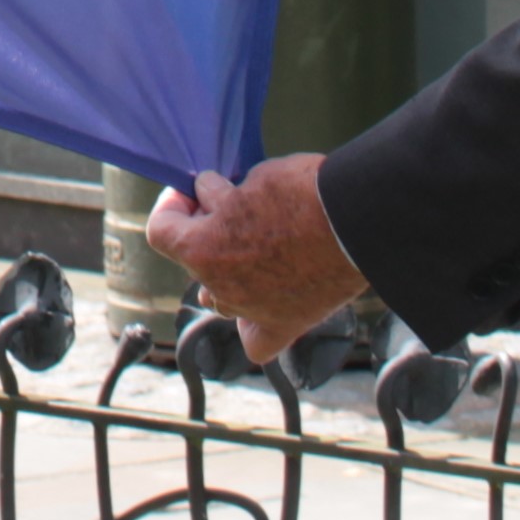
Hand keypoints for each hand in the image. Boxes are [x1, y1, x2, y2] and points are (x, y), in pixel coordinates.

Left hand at [139, 154, 367, 363]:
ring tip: (252, 247)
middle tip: (234, 206)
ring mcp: (250, 310)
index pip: (161, 231)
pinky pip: (255, 341)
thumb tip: (213, 196)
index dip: (173, 206)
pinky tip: (261, 305)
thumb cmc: (304, 194)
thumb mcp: (253, 178)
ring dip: (225, 273)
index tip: (193, 192)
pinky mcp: (284, 324)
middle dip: (206, 231)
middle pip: (193, 261)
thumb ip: (223, 195)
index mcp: (201, 249)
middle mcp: (219, 286)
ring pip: (220, 298)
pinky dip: (253, 324)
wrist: (358, 223)